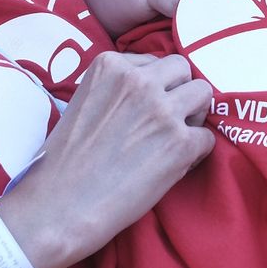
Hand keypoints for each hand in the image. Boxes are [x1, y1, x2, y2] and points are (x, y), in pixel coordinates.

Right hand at [19, 51, 213, 265]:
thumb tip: (154, 88)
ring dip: (193, 116)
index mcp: (111, 65)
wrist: (59, 206)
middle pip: (184, 69)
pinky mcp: (181, 143)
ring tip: (174, 139)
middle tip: (166, 121)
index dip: (156, 87)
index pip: (156, 61)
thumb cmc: (66, 161)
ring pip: (204, 93)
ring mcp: (163, 110)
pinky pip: (207, 137)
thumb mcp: (84, 101)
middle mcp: (140, 80)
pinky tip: (172, 166)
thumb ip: (118, 87)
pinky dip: (195, 153)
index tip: (143, 110)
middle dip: (179, 93)